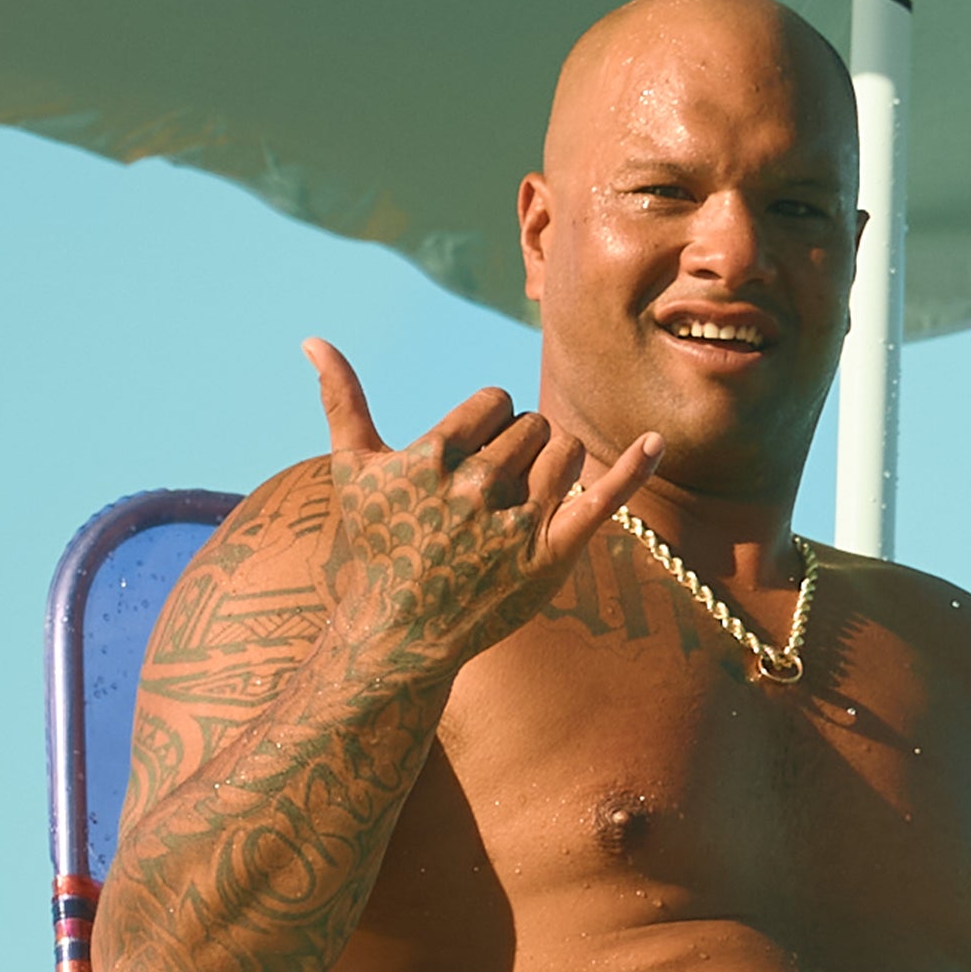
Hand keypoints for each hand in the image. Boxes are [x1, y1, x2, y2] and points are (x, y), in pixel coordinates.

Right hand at [303, 339, 657, 687]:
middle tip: (491, 489)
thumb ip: (341, 400)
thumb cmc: (377, 544)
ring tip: (523, 496)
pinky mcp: (550, 557)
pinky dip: (634, 468)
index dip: (489, 422)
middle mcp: (477, 485)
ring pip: (566, 451)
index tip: (470, 456)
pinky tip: (658, 442)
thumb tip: (312, 338)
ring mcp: (517, 522)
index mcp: (435, 455)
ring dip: (553, 464)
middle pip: (533, 424)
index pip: (496, 399)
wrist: (400, 633)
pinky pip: (603, 500)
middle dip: (518, 447)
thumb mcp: (353, 471)